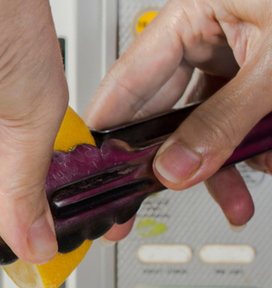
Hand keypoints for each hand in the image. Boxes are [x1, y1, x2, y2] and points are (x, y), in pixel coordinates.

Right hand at [84, 0, 269, 242]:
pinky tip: (266, 160)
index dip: (107, 134)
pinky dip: (252, 144)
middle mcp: (206, 32)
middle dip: (175, 161)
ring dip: (222, 163)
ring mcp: (235, 50)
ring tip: (236, 196)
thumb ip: (223, 122)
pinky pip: (239, 115)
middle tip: (148, 204)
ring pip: (205, 121)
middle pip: (165, 111)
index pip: (126, 84)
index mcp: (192, 14)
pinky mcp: (261, 67)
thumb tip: (176, 168)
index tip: (97, 175)